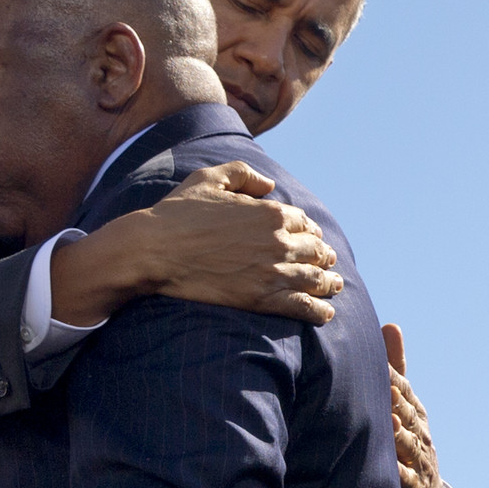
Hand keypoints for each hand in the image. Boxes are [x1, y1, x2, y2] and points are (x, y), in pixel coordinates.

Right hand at [141, 161, 342, 324]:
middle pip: (315, 251)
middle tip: (327, 263)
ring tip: (334, 287)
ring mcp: (272, 272)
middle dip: (323, 256)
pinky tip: (325, 313)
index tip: (311, 238)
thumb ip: (243, 174)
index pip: (304, 222)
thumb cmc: (177, 213)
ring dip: (329, 283)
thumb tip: (269, 186)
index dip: (310, 230)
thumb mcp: (209, 178)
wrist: (155, 250)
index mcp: (270, 212)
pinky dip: (319, 311)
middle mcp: (278, 241)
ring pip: (315, 279)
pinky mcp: (261, 299)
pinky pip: (303, 307)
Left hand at [383, 323, 442, 487]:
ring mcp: (418, 460)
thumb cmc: (407, 440)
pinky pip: (406, 481)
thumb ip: (396, 369)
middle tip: (384, 386)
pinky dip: (399, 474)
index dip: (390, 375)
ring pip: (408, 445)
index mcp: (413, 411)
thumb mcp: (405, 405)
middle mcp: (419, 433)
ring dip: (399, 435)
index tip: (375, 361)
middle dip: (397, 401)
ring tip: (388, 423)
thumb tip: (390, 324)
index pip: (401, 389)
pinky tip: (390, 468)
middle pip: (406, 414)